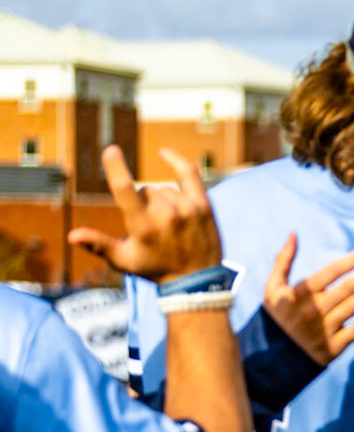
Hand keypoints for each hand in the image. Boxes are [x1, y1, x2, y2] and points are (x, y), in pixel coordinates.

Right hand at [69, 146, 221, 283]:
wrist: (197, 281)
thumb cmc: (155, 269)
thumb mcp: (124, 261)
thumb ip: (98, 244)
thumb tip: (71, 236)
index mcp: (143, 227)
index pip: (125, 189)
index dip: (116, 167)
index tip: (111, 150)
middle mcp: (166, 215)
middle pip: (146, 190)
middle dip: (144, 203)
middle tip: (155, 226)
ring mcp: (187, 209)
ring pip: (164, 188)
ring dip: (162, 200)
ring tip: (169, 224)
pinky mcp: (204, 206)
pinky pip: (189, 174)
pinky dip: (176, 162)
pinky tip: (164, 153)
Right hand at [261, 236, 353, 364]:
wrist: (274, 357)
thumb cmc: (277, 316)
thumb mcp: (273, 288)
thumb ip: (283, 260)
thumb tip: (294, 234)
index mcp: (300, 294)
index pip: (330, 273)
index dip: (352, 261)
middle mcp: (313, 310)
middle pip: (347, 288)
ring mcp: (324, 329)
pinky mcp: (333, 347)